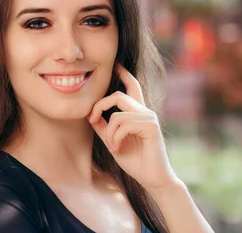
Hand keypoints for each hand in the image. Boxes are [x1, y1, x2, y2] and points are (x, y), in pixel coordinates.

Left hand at [88, 64, 176, 190]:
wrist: (152, 179)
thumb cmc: (134, 160)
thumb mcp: (112, 141)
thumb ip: (103, 126)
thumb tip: (89, 114)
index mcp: (137, 112)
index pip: (132, 86)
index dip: (124, 73)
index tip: (115, 63)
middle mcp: (144, 111)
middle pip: (118, 95)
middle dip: (100, 104)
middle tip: (91, 119)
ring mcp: (149, 117)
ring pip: (117, 114)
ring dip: (108, 132)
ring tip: (112, 146)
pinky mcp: (151, 127)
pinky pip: (123, 124)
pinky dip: (115, 138)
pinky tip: (118, 149)